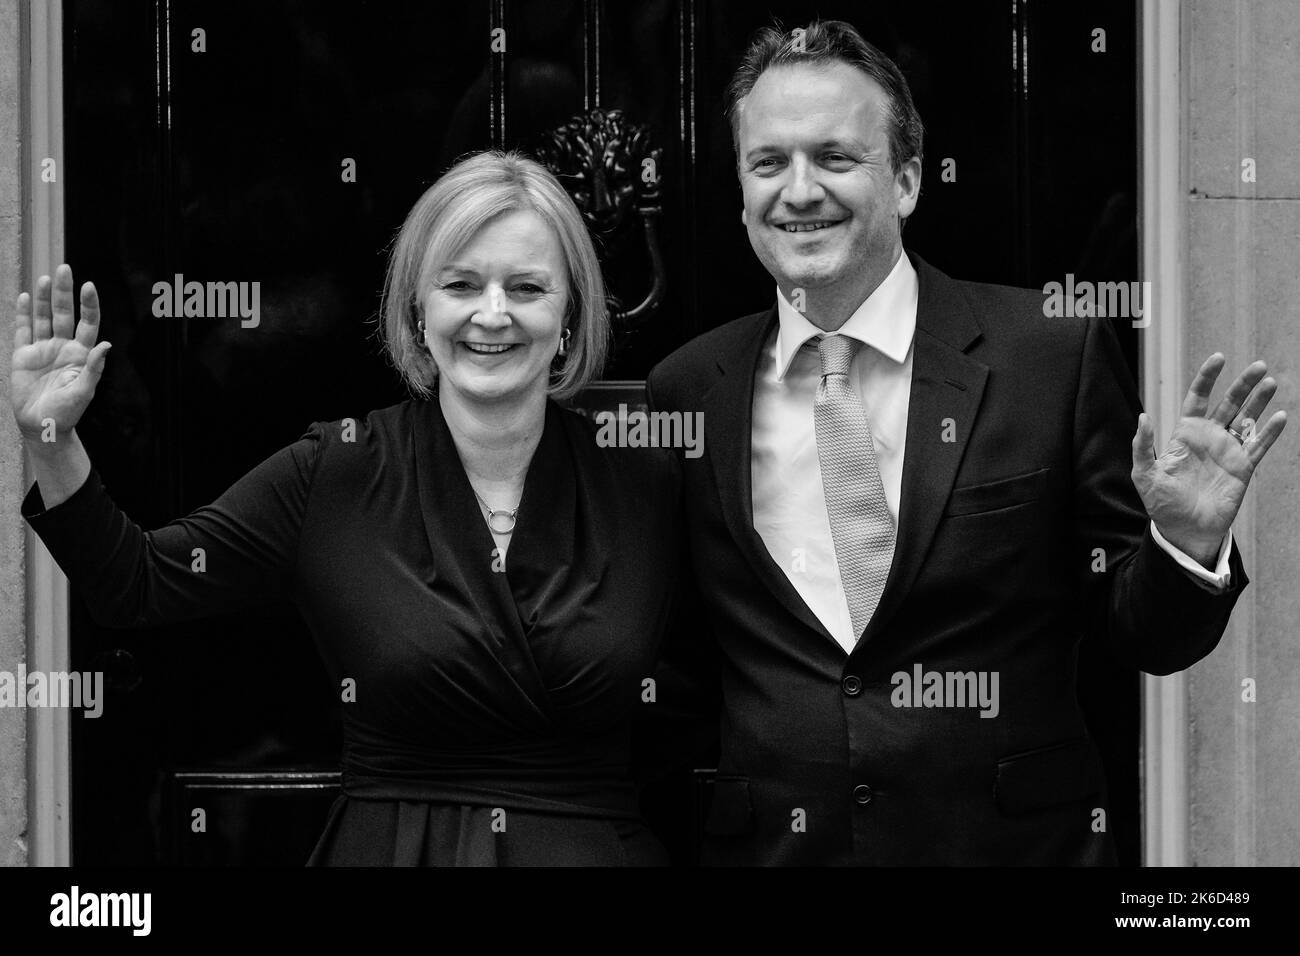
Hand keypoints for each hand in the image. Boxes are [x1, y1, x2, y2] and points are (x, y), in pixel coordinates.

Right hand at [11, 264, 110, 441]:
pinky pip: (23, 330)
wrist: (43, 426)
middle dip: (63, 293)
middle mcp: (63, 347)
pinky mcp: (23, 355)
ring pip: (42, 318)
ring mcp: (42, 349)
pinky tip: (25, 297)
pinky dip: (23, 314)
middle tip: (64, 269)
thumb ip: (94, 368)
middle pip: (63, 314)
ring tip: (44, 278)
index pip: (88, 323)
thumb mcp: (83, 392)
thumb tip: (106, 345)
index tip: (88, 286)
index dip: (88, 305)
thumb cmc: (67, 412)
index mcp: (81, 354)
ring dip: (43, 299)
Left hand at [1131, 353, 1286, 564]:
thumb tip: (1143, 417)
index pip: (1198, 398)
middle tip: (1259, 365)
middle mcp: (1209, 438)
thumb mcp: (1144, 475)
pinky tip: (1280, 416)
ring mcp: (1228, 451)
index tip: (1218, 358)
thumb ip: (1142, 446)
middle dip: (1243, 384)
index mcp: (1185, 434)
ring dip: (1259, 401)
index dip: (1207, 378)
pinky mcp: (1243, 468)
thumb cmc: (1161, 503)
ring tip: (1270, 382)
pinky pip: (1259, 446)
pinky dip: (1270, 432)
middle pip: (1229, 403)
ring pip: (1247, 419)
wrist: (1184, 530)